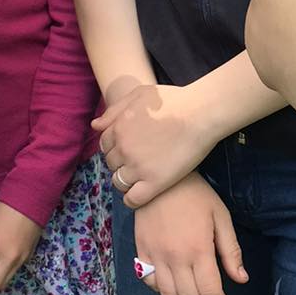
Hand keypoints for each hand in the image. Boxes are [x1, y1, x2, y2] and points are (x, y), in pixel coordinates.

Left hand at [96, 81, 214, 208]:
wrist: (201, 113)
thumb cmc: (174, 100)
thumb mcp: (139, 95)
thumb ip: (114, 111)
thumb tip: (95, 126)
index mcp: (118, 128)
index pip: (105, 146)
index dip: (116, 148)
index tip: (129, 149)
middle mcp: (124, 149)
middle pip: (112, 164)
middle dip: (121, 163)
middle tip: (139, 161)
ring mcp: (138, 167)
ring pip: (119, 182)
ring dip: (126, 181)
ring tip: (142, 177)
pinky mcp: (155, 182)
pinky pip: (132, 200)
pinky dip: (133, 199)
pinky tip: (143, 193)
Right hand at [132, 172, 246, 294]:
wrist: (159, 178)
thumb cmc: (196, 195)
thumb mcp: (220, 217)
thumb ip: (231, 251)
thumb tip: (241, 279)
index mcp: (198, 250)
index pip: (211, 293)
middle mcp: (175, 258)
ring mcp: (155, 256)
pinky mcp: (141, 251)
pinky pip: (150, 282)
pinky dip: (163, 291)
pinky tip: (175, 286)